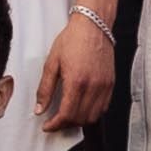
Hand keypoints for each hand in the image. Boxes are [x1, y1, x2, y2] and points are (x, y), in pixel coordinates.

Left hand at [34, 8, 120, 135]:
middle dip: (65, 124)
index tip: (47, 126)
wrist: (93, 25)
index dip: (55, 125)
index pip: (66, 114)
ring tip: (68, 116)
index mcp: (76, 81)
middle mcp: (93, 86)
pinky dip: (92, 113)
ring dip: (79, 121)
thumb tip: (40, 108)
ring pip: (93, 116)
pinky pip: (103, 107)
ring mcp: (104, 86)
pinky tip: (82, 107)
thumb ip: (45, 89)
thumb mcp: (52, 63)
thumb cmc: (73, 39)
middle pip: (80, 119)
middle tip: (54, 121)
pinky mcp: (111, 83)